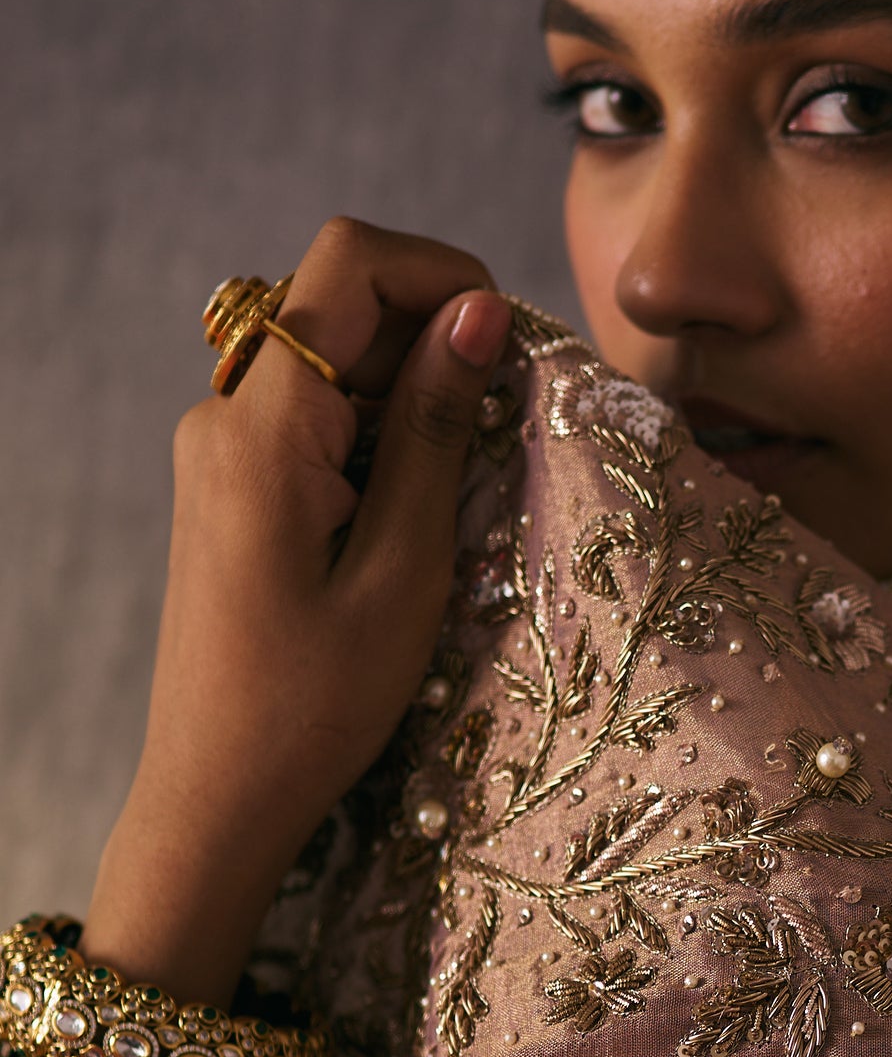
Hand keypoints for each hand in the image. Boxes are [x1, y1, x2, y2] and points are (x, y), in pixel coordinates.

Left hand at [81, 218, 511, 1009]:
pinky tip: (420, 503)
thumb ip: (438, 432)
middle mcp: (224, 414)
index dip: (440, 271)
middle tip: (508, 420)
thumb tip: (480, 314)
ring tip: (469, 474)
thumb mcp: (402, 569)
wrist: (218, 794)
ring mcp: (220, 447)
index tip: (508, 343)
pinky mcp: (232, 482)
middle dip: (436, 335)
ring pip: (332, 356)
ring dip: (413, 387)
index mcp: (260, 427)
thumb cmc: (315, 703)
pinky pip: (315, 412)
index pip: (346, 263)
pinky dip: (380, 428)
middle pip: (340, 302)